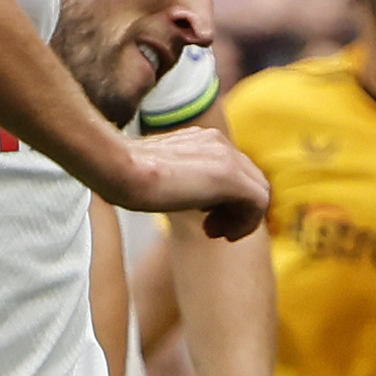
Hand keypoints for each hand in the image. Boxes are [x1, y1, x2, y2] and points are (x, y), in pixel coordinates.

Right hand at [100, 124, 271, 239]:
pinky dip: (247, 224)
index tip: (205, 217)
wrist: (117, 169)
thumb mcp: (155, 173)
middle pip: (251, 179)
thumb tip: (177, 193)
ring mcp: (226, 156)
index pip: (233, 169)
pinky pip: (259, 202)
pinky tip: (222, 235)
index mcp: (201, 140)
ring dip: (242, 219)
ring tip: (216, 233)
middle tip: (213, 230)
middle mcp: (217, 142)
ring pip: (259, 191)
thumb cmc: (122, 175)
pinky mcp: (230, 175)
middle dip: (237, 209)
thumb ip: (176, 177)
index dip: (226, 198)